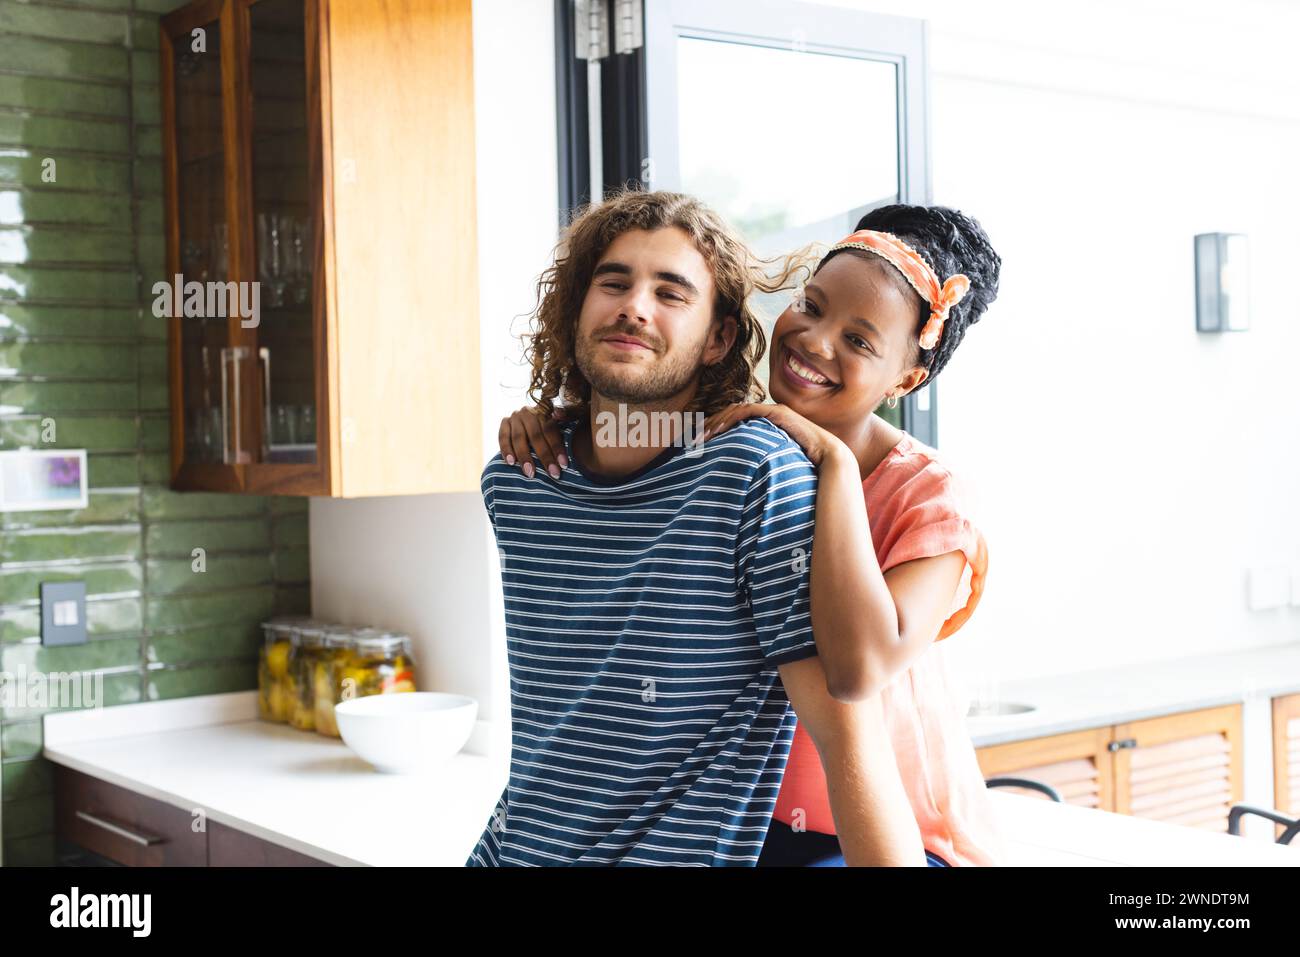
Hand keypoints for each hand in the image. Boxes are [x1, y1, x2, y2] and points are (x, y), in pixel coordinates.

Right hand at [497, 405, 570, 478]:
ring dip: (524, 457)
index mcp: (544, 411)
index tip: (564, 465)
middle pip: (536, 436)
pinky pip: (502, 437)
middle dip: (545, 457)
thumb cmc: (547, 430)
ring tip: (530, 473)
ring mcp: (515, 416)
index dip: (557, 448)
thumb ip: (562, 420)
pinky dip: (506, 450)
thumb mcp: (558, 424)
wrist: (528, 421)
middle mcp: (529, 412)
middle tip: (552, 474)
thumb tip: (562, 420)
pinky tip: (511, 463)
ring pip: (518, 438)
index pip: (551, 430)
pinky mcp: (504, 422)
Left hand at [699, 402, 849, 466]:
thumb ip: (757, 469)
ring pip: (736, 411)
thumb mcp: (773, 468)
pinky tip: (718, 429)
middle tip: (692, 439)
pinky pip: (748, 412)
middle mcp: (769, 417)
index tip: (698, 445)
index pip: (734, 423)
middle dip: (710, 425)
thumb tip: (738, 489)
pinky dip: (731, 418)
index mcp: (766, 428)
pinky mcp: (778, 414)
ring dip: (717, 421)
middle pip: (731, 415)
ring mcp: (774, 413)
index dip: (715, 430)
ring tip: (701, 435)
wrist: (831, 463)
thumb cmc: (804, 470)